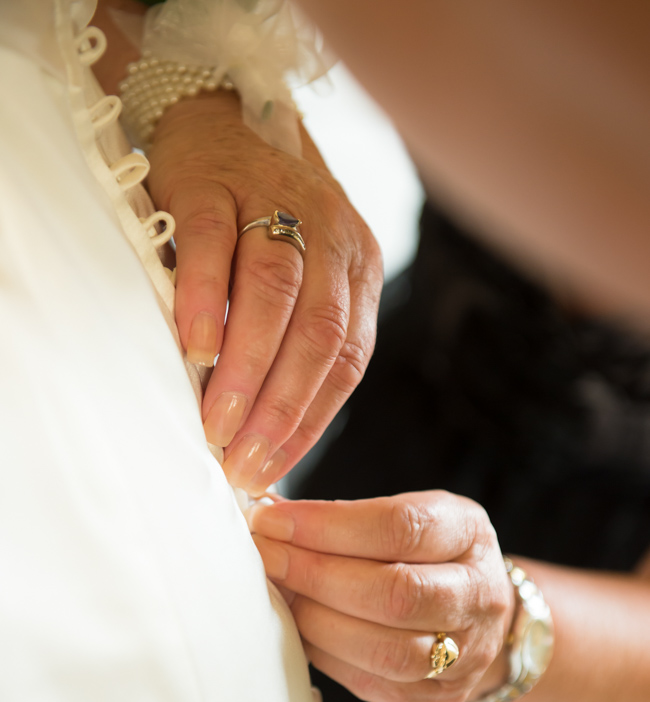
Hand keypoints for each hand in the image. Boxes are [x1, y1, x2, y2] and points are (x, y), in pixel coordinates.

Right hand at [147, 91, 381, 491]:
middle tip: (245, 459)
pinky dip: (206, 299)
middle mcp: (329, 236)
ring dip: (247, 368)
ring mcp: (275, 204)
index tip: (273, 465)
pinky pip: (214, 244)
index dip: (311, 418)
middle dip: (282, 406)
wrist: (223, 122)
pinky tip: (195, 348)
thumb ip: (294, 341)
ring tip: (218, 423)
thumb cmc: (260, 221)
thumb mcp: (300, 276)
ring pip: (273, 294)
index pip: (346, 359)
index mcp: (356, 269)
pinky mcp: (216, 185)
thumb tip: (266, 435)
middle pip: (317, 332)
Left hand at [249, 492, 515, 701]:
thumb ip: (349, 516)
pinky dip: (325, 653)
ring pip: (385, 650)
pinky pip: (370, 683)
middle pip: (395, 594)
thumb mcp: (409, 514)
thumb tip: (269, 514)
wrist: (480, 615)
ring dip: (317, 619)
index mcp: (469, 535)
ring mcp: (464, 655)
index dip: (328, 525)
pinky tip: (298, 628)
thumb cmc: (430, 553)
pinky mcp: (435, 697)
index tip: (273, 518)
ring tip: (279, 593)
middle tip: (266, 556)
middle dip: (316, 574)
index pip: (400, 528)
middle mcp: (478, 597)